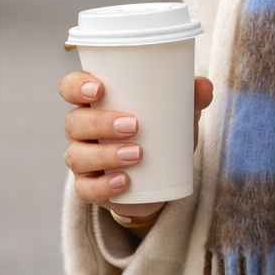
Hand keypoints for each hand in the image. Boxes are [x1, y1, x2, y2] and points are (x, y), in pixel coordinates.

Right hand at [60, 72, 214, 220]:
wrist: (162, 179)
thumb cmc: (160, 135)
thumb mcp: (176, 116)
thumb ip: (190, 99)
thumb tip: (203, 85)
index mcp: (95, 104)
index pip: (71, 88)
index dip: (76, 86)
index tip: (99, 89)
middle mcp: (82, 130)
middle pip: (75, 122)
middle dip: (100, 123)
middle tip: (134, 125)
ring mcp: (83, 159)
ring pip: (78, 156)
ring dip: (105, 154)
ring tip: (137, 154)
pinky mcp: (90, 187)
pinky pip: (86, 189)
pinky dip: (103, 186)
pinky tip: (123, 181)